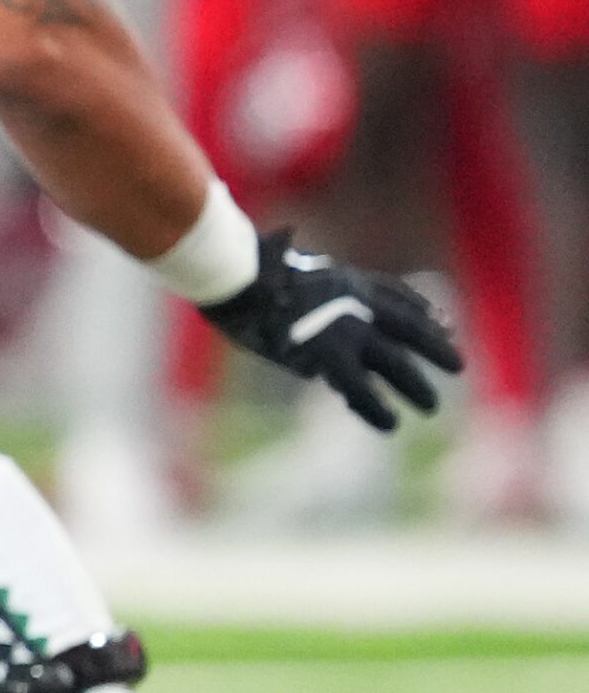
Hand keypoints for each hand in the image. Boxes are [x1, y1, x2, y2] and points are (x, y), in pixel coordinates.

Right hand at [200, 229, 462, 430]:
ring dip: (415, 386)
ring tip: (431, 406)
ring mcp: (345, 329)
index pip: (398, 296)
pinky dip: (376, 408)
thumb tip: (316, 321)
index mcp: (349, 280)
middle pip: (408, 329)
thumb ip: (314, 293)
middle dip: (435, 348)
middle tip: (457, 366)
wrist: (236, 276)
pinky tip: (390, 423)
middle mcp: (356, 303)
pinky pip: (360, 388)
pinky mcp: (328, 354)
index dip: (423, 311)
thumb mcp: (291, 269)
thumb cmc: (250, 270)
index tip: (444, 324)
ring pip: (395, 363)